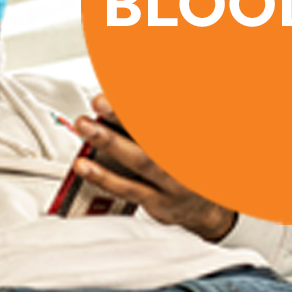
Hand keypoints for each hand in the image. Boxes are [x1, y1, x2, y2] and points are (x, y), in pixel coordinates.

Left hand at [73, 95, 237, 242]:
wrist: (207, 206)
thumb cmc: (188, 162)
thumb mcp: (186, 132)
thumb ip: (158, 115)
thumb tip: (124, 92)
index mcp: (192, 134)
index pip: (166, 112)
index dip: (143, 99)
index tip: (122, 85)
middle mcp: (185, 156)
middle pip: (152, 133)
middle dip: (124, 115)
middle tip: (99, 101)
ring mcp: (173, 180)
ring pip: (139, 160)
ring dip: (109, 142)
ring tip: (85, 126)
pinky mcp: (158, 201)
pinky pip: (128, 189)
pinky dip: (104, 177)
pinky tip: (84, 165)